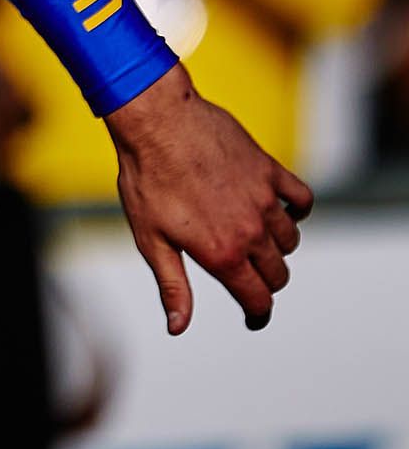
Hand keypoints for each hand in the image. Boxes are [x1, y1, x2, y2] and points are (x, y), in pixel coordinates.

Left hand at [108, 64, 311, 331]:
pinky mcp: (269, 171)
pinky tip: (278, 210)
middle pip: (277, 274)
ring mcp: (264, 200)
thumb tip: (178, 327)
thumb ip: (172, 285)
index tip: (253, 317)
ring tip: (249, 240)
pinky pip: (302, 200)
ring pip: (289, 241)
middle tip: (244, 274)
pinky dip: (297, 211)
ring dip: (276, 248)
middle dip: (264, 281)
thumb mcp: (150, 238)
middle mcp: (250, 231)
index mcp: (222, 253)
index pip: (258, 299)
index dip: (257, 314)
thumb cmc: (146, 178)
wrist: (156, 121)